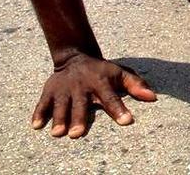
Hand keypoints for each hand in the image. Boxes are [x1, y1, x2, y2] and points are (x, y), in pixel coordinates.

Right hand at [31, 53, 156, 137]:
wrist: (76, 56)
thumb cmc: (102, 71)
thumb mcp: (120, 73)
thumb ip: (136, 85)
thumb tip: (153, 98)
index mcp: (101, 82)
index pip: (112, 97)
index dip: (120, 109)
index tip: (127, 121)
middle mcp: (82, 86)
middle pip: (81, 104)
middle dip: (79, 118)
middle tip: (78, 133)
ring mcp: (64, 88)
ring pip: (61, 105)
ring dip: (59, 118)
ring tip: (58, 133)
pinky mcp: (49, 90)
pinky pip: (42, 103)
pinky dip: (39, 113)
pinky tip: (36, 125)